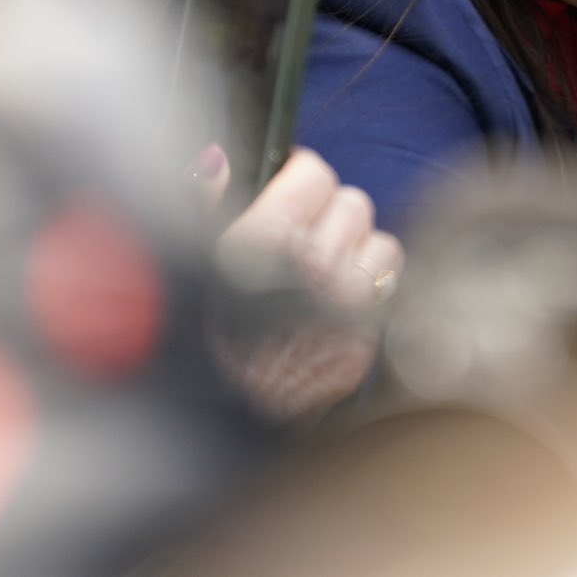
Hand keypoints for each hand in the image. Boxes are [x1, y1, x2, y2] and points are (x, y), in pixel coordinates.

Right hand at [196, 146, 402, 420]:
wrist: (221, 420)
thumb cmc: (197, 337)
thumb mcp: (186, 261)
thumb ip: (200, 201)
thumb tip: (218, 156)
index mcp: (264, 243)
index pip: (314, 172)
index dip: (298, 178)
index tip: (287, 192)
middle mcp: (313, 267)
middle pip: (351, 202)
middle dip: (326, 214)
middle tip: (299, 239)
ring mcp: (347, 304)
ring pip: (378, 241)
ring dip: (354, 249)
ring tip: (319, 271)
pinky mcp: (369, 334)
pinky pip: (389, 283)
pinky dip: (368, 287)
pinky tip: (334, 302)